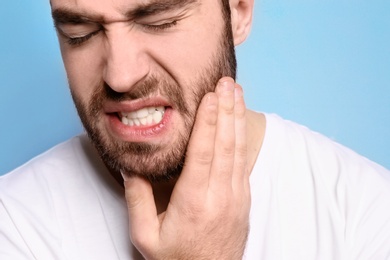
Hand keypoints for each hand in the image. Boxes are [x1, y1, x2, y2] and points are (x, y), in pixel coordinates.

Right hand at [123, 77, 249, 258]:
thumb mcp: (145, 236)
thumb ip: (137, 199)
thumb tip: (131, 166)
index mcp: (194, 202)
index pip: (204, 152)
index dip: (209, 120)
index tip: (211, 94)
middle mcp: (220, 196)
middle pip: (226, 144)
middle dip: (227, 108)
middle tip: (227, 81)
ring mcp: (236, 197)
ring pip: (239, 149)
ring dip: (238, 118)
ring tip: (238, 92)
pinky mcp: (243, 199)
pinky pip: (243, 161)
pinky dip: (242, 136)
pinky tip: (239, 121)